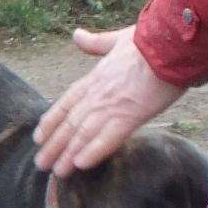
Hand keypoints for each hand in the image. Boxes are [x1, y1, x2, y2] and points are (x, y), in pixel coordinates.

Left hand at [33, 26, 187, 172]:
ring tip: (58, 172)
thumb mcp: (115, 39)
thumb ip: (95, 42)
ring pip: (83, 134)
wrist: (169, 44)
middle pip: (69, 123)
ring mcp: (111, 106)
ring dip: (68, 154)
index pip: (65, 104)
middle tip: (41, 164)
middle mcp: (97, 95)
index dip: (51, 122)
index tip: (39, 137)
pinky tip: (81, 165)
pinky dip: (93, 152)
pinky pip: (108, 138)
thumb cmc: (147, 41)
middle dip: (54, 145)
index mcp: (93, 79)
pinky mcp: (130, 116)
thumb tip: (77, 35)